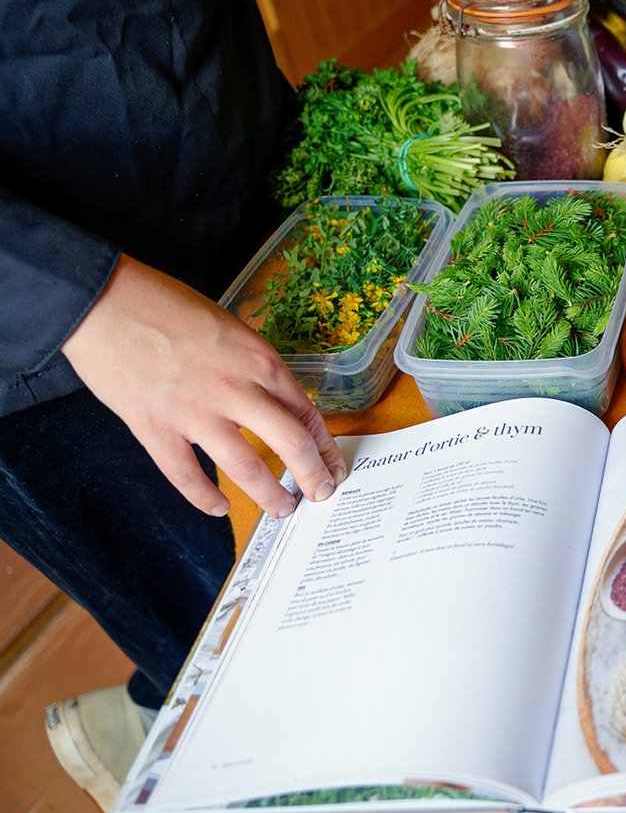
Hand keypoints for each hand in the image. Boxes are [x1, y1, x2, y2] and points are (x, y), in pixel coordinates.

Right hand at [61, 256, 344, 518]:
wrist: (105, 302)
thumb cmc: (167, 305)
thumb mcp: (231, 329)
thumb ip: (254, 368)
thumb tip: (274, 403)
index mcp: (261, 362)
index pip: (307, 414)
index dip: (325, 447)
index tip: (333, 466)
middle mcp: (237, 390)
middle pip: (291, 444)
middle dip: (312, 476)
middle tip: (319, 496)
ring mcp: (196, 413)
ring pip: (246, 468)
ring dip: (269, 495)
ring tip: (282, 510)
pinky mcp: (155, 429)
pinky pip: (187, 476)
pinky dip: (205, 499)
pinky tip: (220, 509)